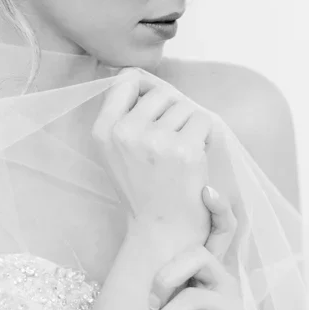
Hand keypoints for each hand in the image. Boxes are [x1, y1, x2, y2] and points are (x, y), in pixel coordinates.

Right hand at [92, 67, 218, 250]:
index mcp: (104, 131)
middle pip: (161, 92)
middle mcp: (125, 132)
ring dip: (189, 126)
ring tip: (179, 155)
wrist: (161, 231)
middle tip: (169, 145)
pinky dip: (204, 136)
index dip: (145, 88)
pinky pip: (202, 120)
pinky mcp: (184, 150)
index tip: (153, 112)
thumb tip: (141, 77)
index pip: (125, 79)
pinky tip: (195, 158)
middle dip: (172, 113)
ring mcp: (155, 141)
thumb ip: (123, 114)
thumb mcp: (116, 151)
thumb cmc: (144, 189)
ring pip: (184, 106)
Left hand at [134, 185, 245, 309]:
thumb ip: (160, 284)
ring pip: (191, 298)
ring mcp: (237, 309)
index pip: (223, 232)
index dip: (219, 209)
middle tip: (148, 303)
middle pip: (199, 257)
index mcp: (210, 274)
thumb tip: (135, 247)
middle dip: (165, 275)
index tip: (206, 188)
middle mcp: (229, 284)